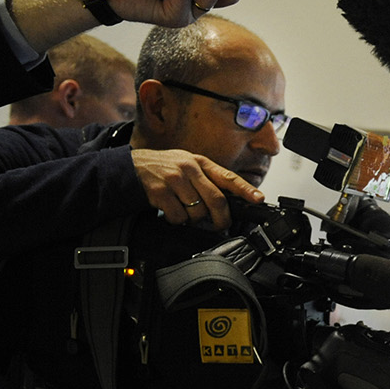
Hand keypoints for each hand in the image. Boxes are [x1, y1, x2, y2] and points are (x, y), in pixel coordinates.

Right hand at [132, 148, 264, 227]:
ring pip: (197, 211)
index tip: (258, 199)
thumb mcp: (188, 165)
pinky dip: (178, 221)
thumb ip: (207, 178)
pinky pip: (178, 216)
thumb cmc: (165, 169)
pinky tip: (172, 213)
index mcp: (200, 162)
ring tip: (186, 213)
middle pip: (216, 199)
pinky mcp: (160, 192)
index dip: (245, 190)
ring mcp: (174, 180)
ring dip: (194, 220)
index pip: (228, 177)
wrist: (131, 167)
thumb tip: (229, 202)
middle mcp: (189, 168)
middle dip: (221, 218)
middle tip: (221, 226)